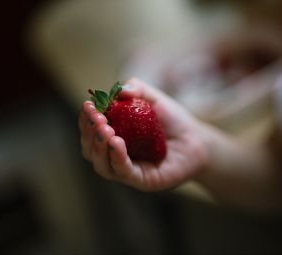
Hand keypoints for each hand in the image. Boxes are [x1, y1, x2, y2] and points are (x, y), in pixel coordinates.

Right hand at [79, 78, 208, 190]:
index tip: (88, 105)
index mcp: (114, 135)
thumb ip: (137, 88)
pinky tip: (116, 142)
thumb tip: (120, 90)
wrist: (196, 139)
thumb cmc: (173, 120)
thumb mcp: (153, 98)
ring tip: (105, 129)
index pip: (91, 131)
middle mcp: (116, 154)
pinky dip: (116, 157)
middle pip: (91, 149)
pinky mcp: (142, 180)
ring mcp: (128, 169)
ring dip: (98, 146)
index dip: (85, 119)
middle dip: (89, 132)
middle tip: (97, 118)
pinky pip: (123, 172)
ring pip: (101, 165)